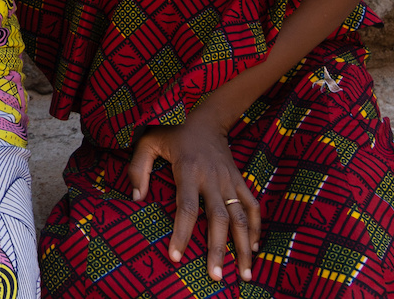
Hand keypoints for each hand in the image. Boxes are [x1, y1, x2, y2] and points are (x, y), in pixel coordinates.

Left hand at [127, 120, 259, 283]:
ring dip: (244, 247)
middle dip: (218, 250)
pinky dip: (256, 228)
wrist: (205, 117)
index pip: (186, 207)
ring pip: (241, 218)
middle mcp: (212, 178)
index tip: (175, 257)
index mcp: (189, 170)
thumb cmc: (172, 131)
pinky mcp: (239, 180)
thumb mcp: (148, 142)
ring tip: (245, 274)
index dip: (181, 233)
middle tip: (216, 277)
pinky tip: (255, 249)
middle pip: (218, 219)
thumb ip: (138, 169)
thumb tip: (136, 198)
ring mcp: (229, 180)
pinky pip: (252, 207)